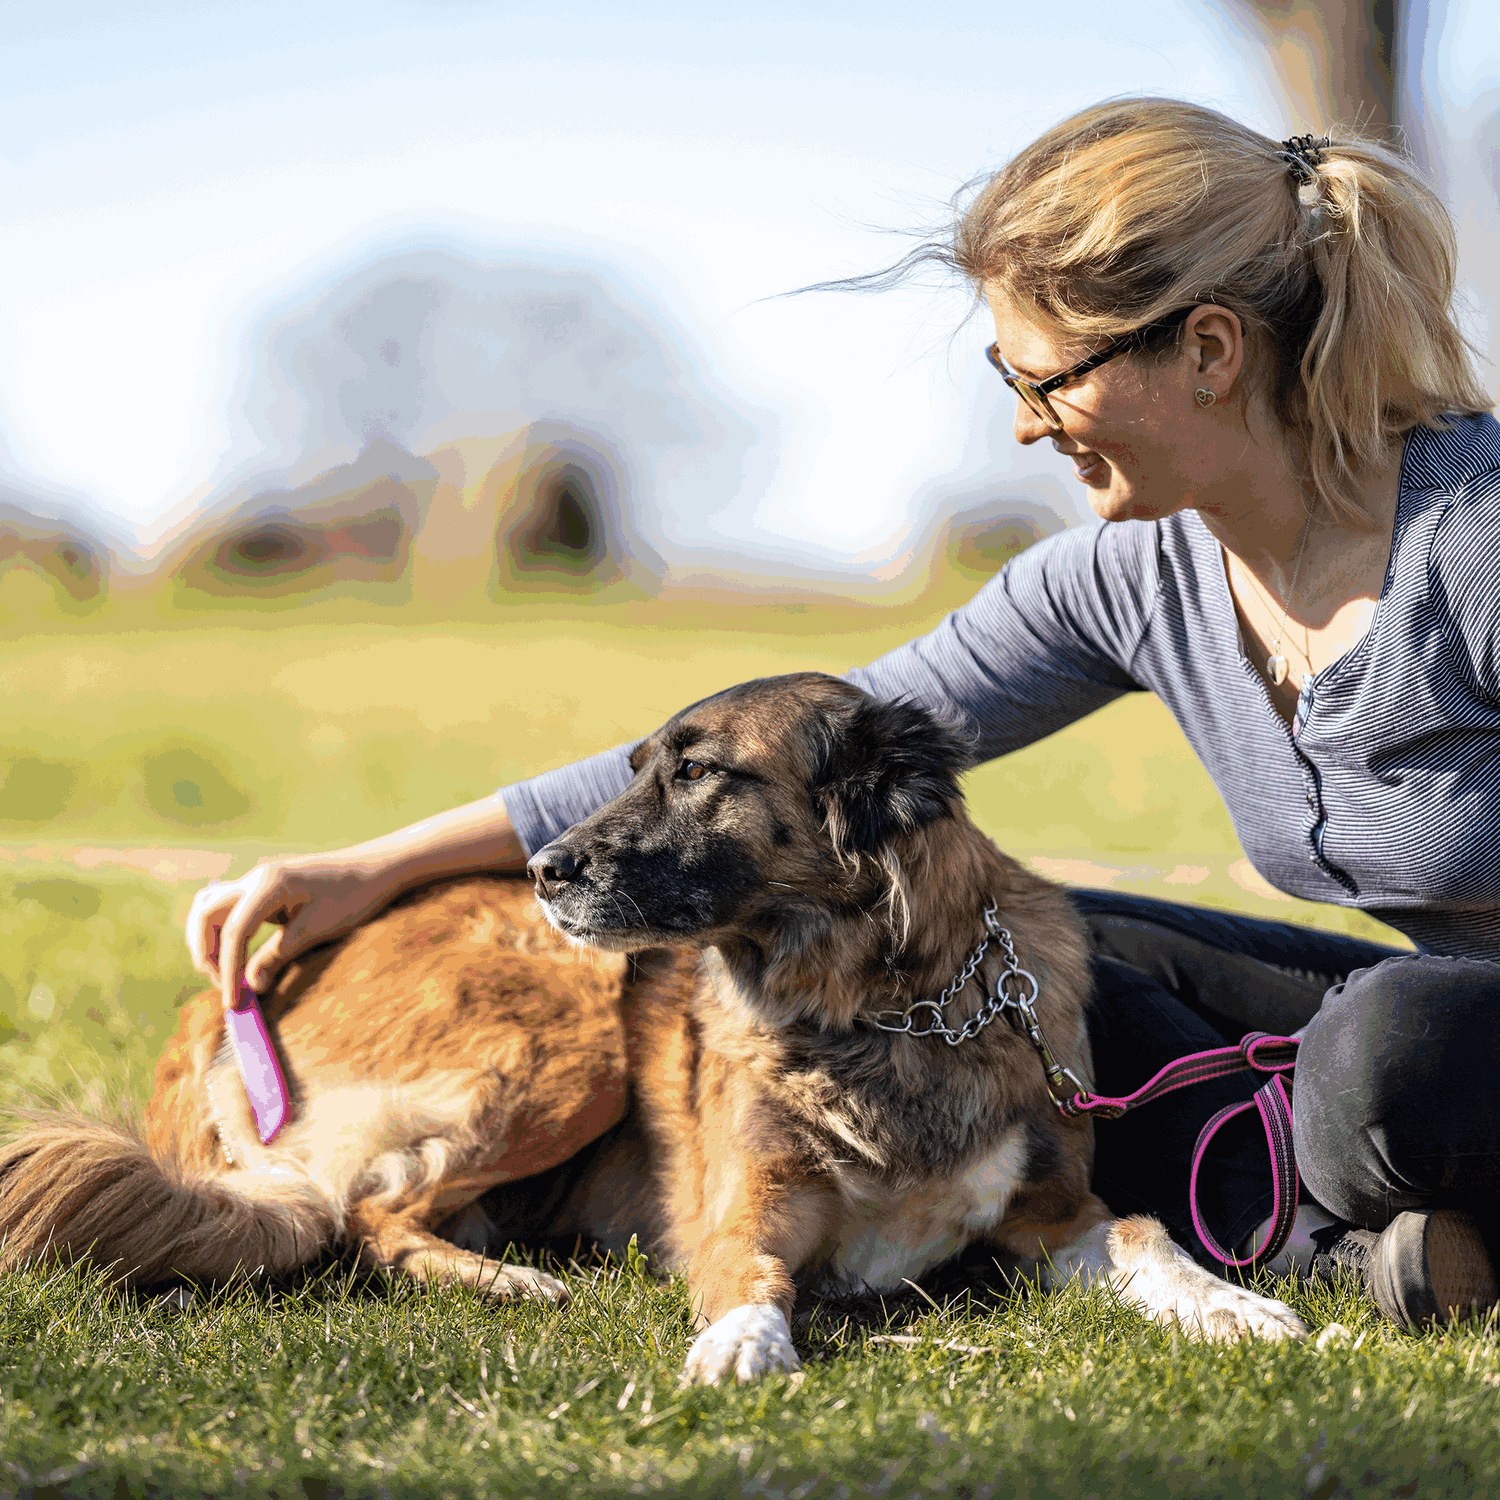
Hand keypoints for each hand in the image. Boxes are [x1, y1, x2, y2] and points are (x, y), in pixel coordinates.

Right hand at [185, 856, 395, 1009]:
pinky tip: (234, 955)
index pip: (234, 931)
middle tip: (224, 987)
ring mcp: (256, 881)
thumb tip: (250, 986)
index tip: (234, 1002)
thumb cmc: (353, 896)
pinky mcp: (262, 890)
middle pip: (206, 914)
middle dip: (206, 953)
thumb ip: (278, 955)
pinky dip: (222, 932)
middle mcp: (255, 878)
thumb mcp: (317, 929)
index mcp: (269, 884)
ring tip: (225, 974)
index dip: (228, 970)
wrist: (374, 869)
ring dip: (209, 941)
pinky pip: (227, 909)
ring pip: (210, 909)